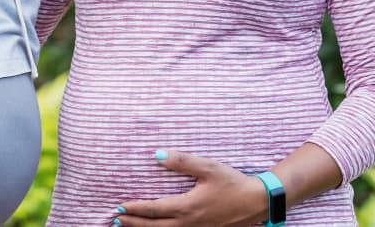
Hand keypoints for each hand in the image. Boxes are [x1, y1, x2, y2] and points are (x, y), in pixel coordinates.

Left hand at [115, 150, 268, 226]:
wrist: (258, 202)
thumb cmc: (233, 183)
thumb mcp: (208, 167)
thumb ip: (182, 161)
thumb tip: (157, 154)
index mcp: (187, 207)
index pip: (154, 210)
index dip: (135, 209)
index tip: (120, 207)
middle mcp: (189, 223)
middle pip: (155, 226)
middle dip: (134, 224)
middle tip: (117, 220)